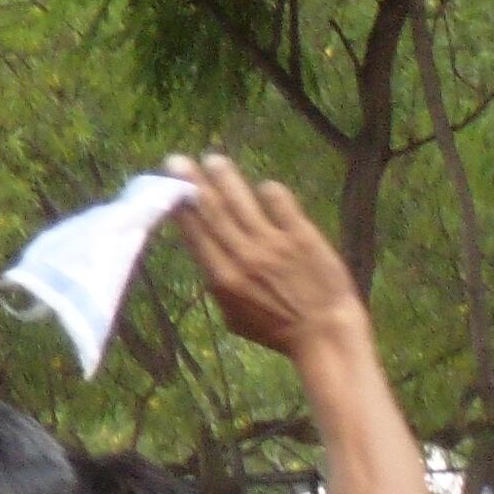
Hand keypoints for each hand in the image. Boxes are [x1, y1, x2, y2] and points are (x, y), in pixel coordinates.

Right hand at [170, 155, 367, 359]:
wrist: (324, 334)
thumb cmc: (277, 331)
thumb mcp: (233, 317)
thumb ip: (220, 286)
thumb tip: (210, 259)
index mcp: (222, 278)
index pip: (195, 233)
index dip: (180, 208)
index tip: (168, 187)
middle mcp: (243, 256)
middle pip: (213, 212)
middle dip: (193, 184)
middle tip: (177, 160)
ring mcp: (273, 244)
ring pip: (242, 203)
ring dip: (225, 179)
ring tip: (213, 159)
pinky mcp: (302, 237)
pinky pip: (282, 206)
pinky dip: (270, 193)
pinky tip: (263, 186)